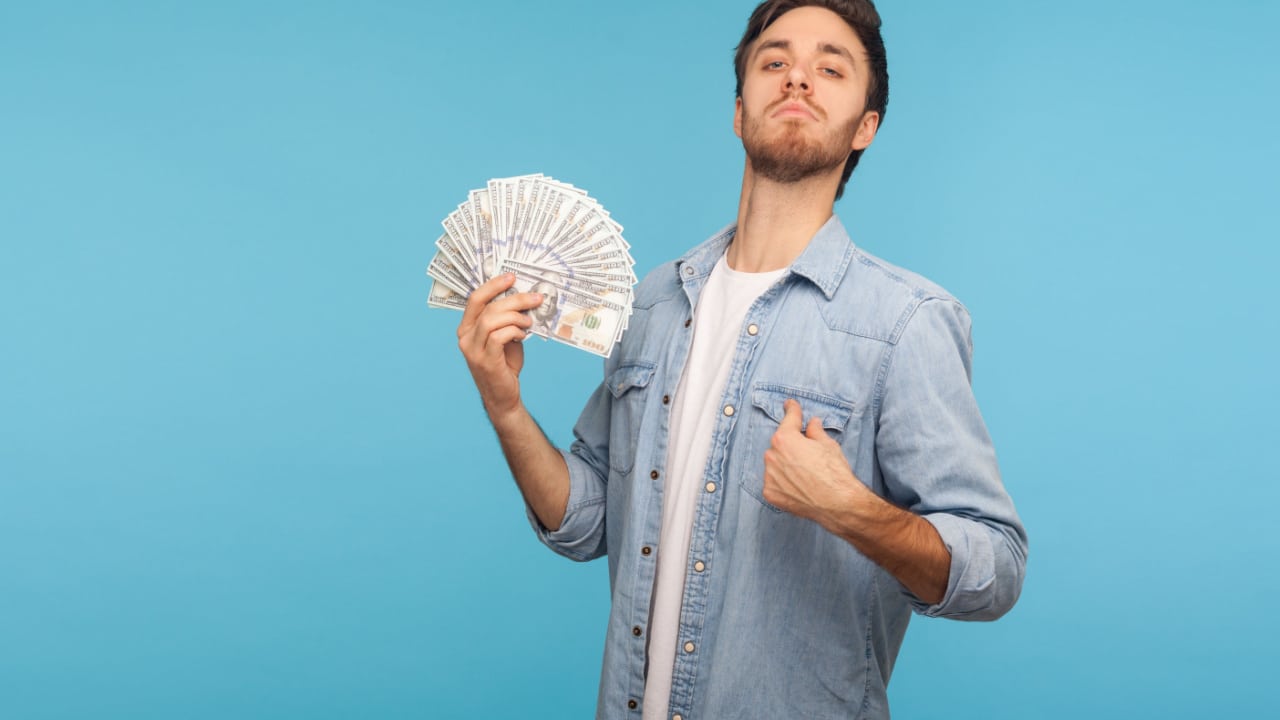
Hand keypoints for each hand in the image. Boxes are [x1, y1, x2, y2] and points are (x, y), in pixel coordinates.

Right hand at [456, 273, 545, 421]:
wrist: (503, 397)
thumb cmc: (504, 365)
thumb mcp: (503, 337)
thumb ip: (506, 320)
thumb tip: (524, 299)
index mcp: (466, 328)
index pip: (475, 299)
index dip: (493, 285)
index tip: (512, 277)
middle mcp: (465, 337)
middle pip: (488, 307)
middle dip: (514, 299)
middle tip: (535, 298)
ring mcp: (473, 350)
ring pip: (492, 320)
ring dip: (516, 316)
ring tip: (528, 321)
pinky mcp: (485, 360)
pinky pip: (499, 336)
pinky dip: (514, 331)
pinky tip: (522, 335)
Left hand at [762, 399, 865, 522]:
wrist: (838, 504)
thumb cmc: (835, 473)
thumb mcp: (828, 445)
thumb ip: (815, 431)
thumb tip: (812, 424)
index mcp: (785, 438)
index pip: (788, 419)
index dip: (792, 410)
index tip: (790, 405)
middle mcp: (772, 455)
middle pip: (780, 444)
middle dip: (791, 445)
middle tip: (808, 453)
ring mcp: (769, 476)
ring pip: (775, 463)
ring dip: (785, 464)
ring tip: (805, 473)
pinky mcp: (770, 493)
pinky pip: (773, 482)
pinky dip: (783, 482)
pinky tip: (798, 485)